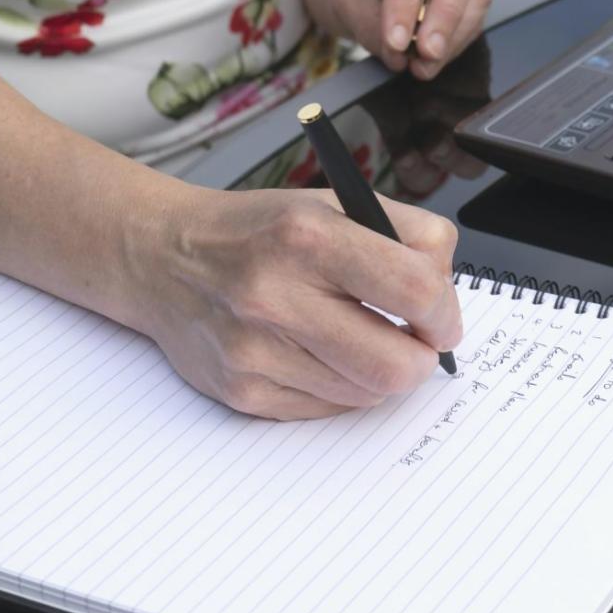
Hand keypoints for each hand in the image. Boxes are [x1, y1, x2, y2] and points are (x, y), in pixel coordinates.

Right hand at [139, 186, 462, 419]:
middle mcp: (274, 294)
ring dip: (380, 370)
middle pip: (397, 365)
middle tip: (416, 340)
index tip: (443, 317)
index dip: (446, 313)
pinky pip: (330, 409)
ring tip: (357, 335)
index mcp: (308, 236)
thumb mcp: (339, 203)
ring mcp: (254, 350)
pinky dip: (342, 386)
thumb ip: (412, 236)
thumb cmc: (263, 231)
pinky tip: (319, 352)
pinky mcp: (241, 391)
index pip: (416, 291)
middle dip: (422, 358)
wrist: (163, 256)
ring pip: (367, 393)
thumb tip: (449, 294)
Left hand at [315, 0, 493, 80]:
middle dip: (444, 15)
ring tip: (424, 65)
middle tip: (426, 53)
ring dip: (453, 35)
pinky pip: (478, 11)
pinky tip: (435, 57)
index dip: (404, 2)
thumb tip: (399, 55)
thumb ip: (369, 23)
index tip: (394, 42)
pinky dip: (458, 40)